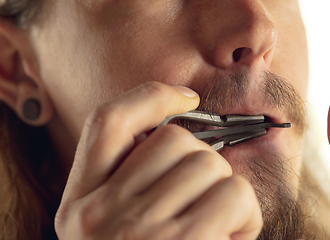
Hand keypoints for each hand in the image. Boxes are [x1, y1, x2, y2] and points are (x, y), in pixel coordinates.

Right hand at [54, 82, 262, 239]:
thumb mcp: (111, 222)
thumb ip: (132, 180)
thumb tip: (184, 132)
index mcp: (81, 200)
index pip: (107, 122)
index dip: (150, 97)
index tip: (185, 98)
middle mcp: (102, 213)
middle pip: (175, 141)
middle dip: (203, 161)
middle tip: (202, 197)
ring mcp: (142, 231)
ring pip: (210, 165)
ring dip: (227, 188)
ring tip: (217, 222)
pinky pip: (234, 196)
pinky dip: (246, 212)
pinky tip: (232, 235)